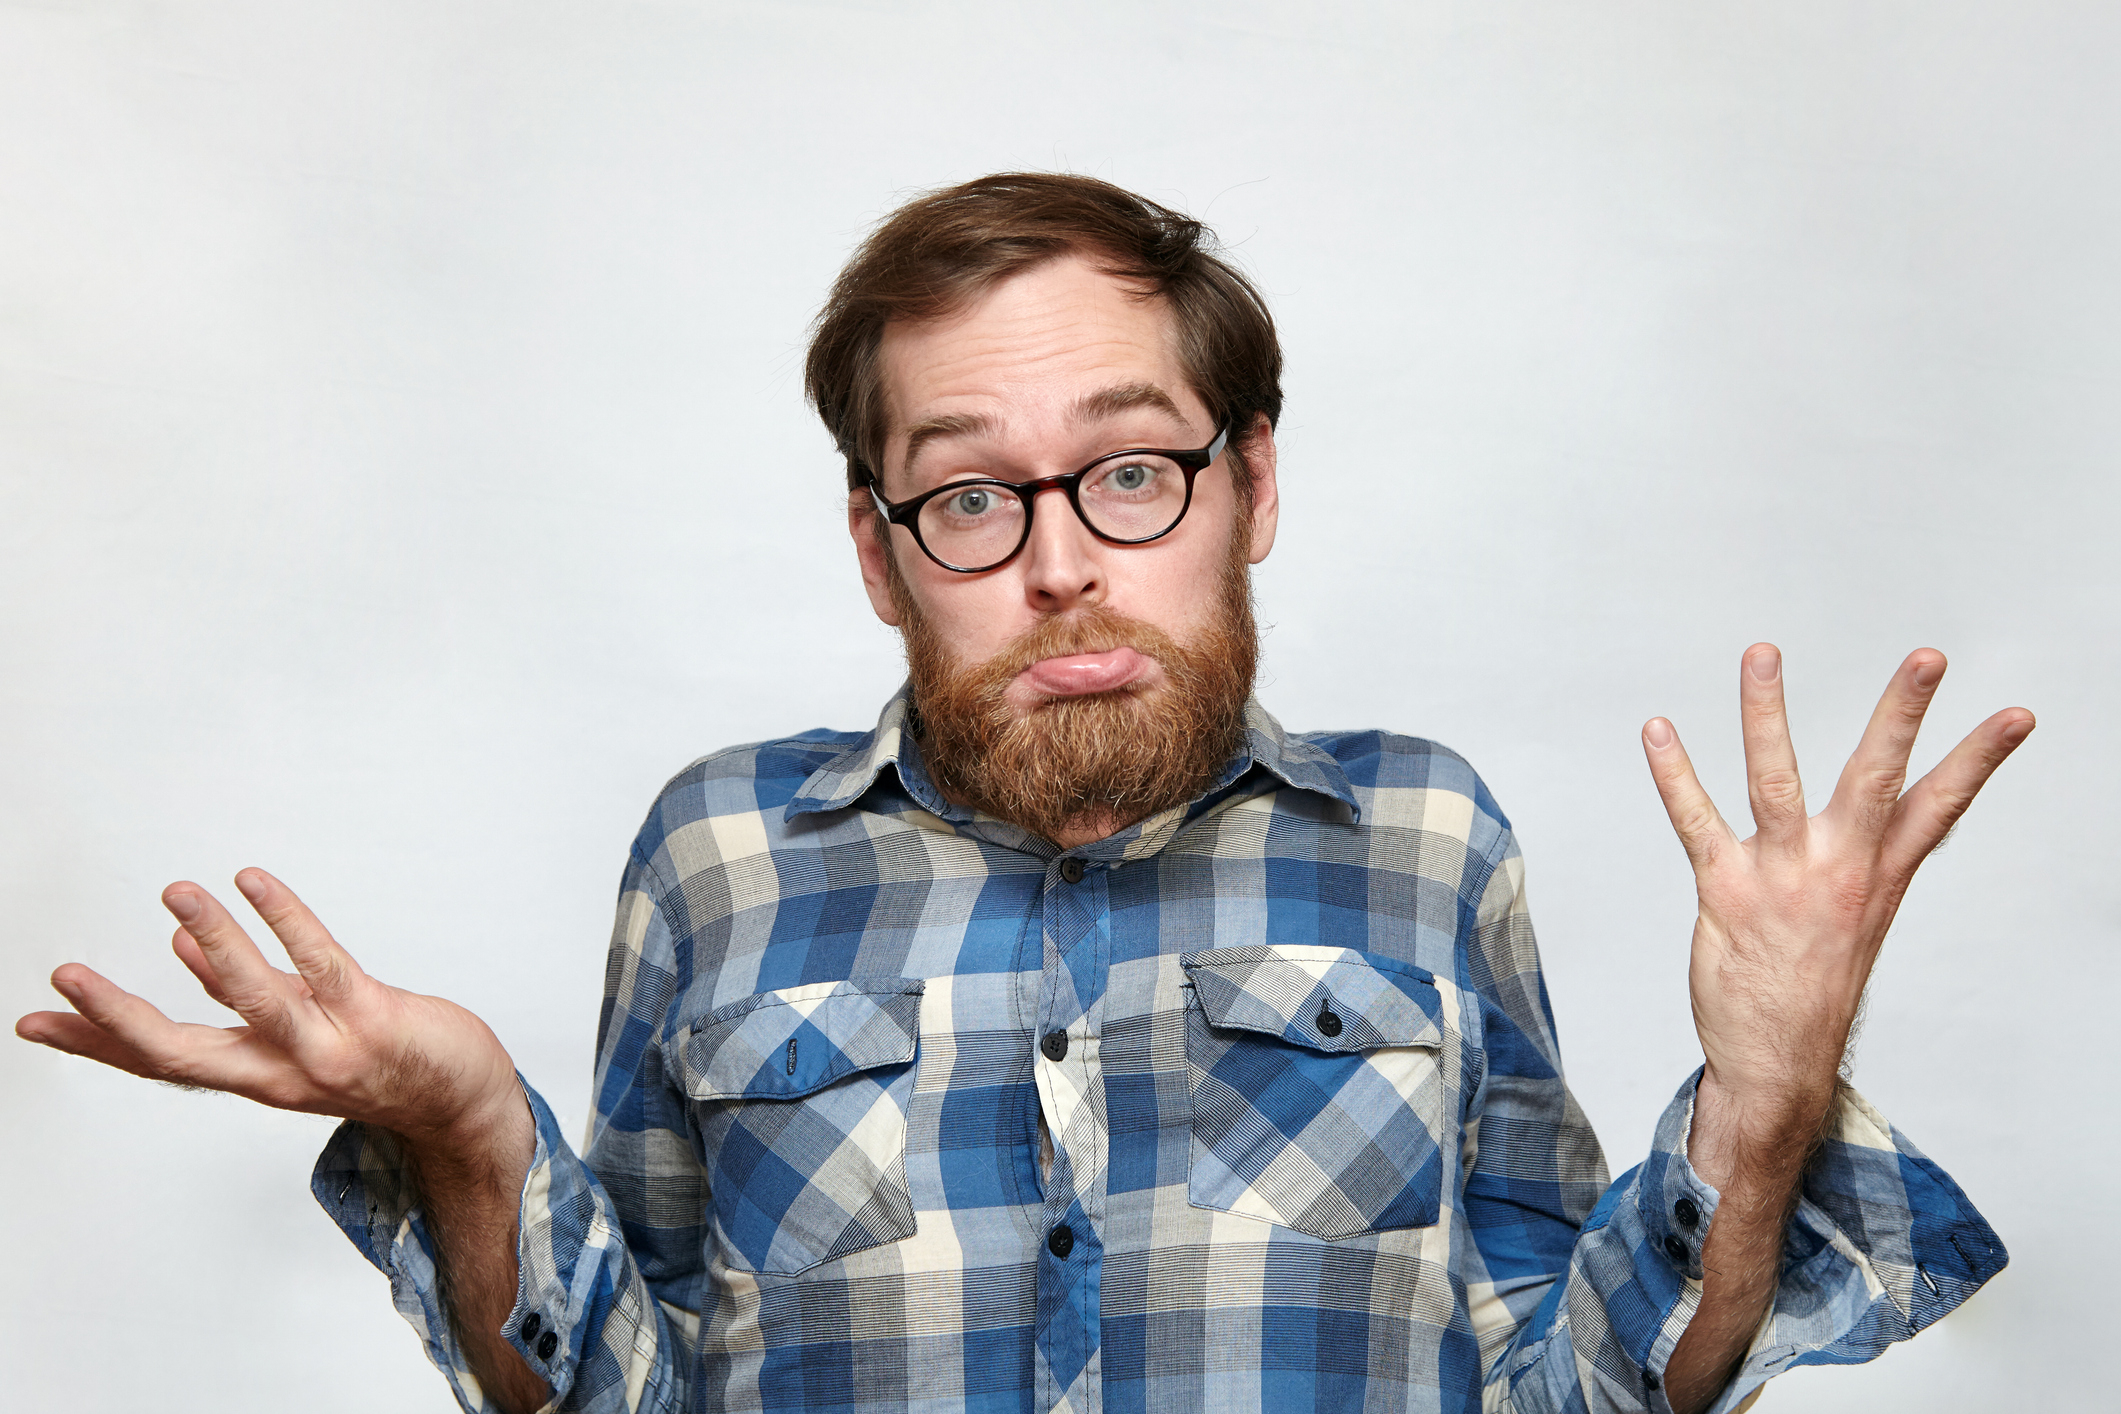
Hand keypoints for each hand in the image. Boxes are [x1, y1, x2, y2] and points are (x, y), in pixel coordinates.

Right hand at [15, 868, 521, 1150]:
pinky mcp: (372, 1016)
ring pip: (255, 999)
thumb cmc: (380, 1062)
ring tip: (177, 893)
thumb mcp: (296, 1039)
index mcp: (253, 1074)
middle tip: (65, 976)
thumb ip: (240, 999)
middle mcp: (280, 1071)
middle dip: (119, 1018)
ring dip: (214, 943)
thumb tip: (183, 950)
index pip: (160, 1062)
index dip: (95, 1045)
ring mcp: (327, 1046)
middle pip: (184, 1053)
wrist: (461, 1103)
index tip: (34, 1023)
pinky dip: (285, 921)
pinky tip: (254, 881)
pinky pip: (322, 963)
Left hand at [1644, 646, 2033, 1123]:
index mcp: (1879, 875)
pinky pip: (1695, 820)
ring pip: (1776, 780)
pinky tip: (1657, 730)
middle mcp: (1840, 870)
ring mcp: (1783, 878)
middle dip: (1903, 714)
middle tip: (1928, 657)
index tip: (2017, 713)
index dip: (1980, 759)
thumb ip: (1870, 856)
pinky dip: (1673, 773)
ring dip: (1765, 712)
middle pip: (1877, 777)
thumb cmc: (1814, 984)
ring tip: (1763, 652)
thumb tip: (1893, 811)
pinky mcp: (1727, 891)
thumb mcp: (1860, 917)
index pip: (1940, 805)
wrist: (1777, 1064)